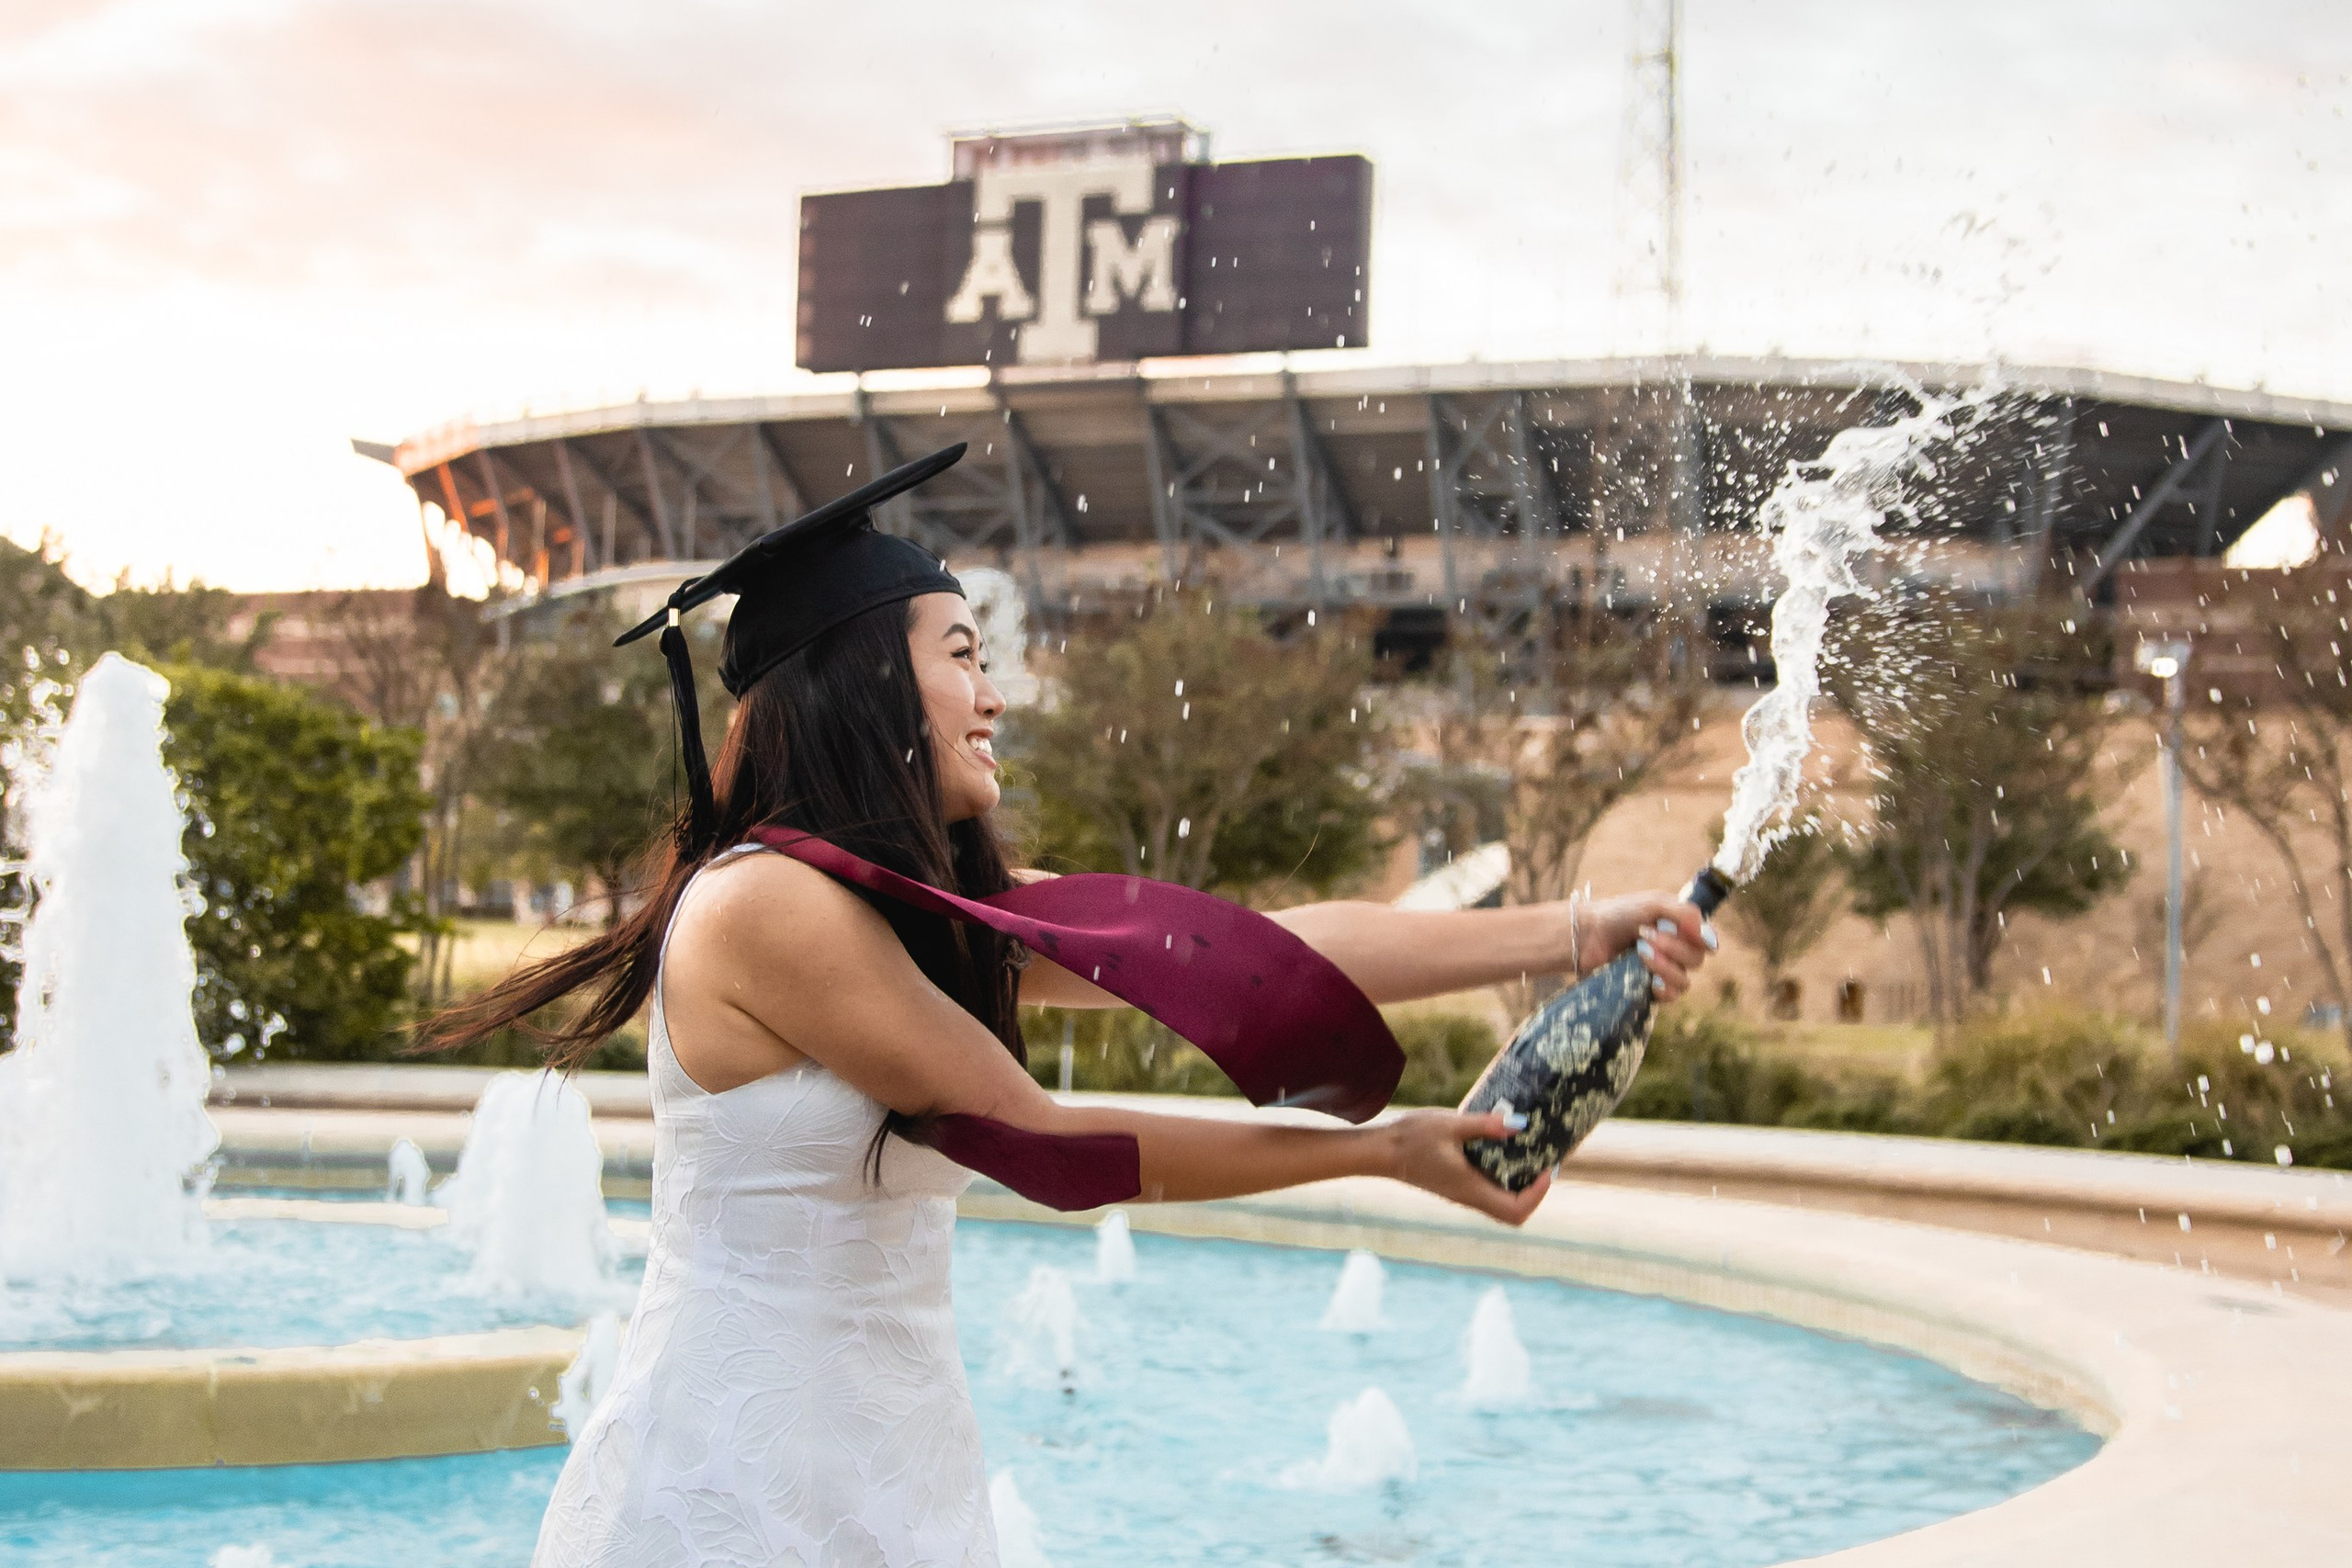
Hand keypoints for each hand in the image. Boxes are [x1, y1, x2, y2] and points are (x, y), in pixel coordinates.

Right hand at [1380, 1109, 1553, 1225]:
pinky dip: (1502, 1177)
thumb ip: (1486, 1125)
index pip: (1515, 1211)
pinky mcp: (1455, 1186)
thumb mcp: (1450, 1124)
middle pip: (1512, 1214)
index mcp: (1470, 1189)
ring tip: (1527, 1153)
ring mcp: (1461, 1194)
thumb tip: (1521, 1124)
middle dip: (1533, 1193)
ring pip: (1501, 1204)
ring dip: (1519, 1185)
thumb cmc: (1410, 1138)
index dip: (1537, 1195)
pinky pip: (1488, 1191)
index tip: (1545, 1169)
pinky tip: (1500, 1150)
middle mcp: (1468, 1197)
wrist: (1379, 1151)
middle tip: (1541, 1163)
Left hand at [1578, 892, 1714, 1001]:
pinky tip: (1651, 979)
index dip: (1704, 940)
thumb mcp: (1654, 903)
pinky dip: (1663, 988)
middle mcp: (1677, 952)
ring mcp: (1664, 973)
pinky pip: (1670, 997)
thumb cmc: (1620, 914)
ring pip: (1684, 981)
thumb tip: (1708, 935)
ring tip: (1639, 951)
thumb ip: (1684, 913)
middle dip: (1673, 948)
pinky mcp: (1649, 989)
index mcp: (1682, 930)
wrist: (1587, 934)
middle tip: (1645, 935)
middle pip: (1696, 960)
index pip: (1708, 941)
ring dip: (1664, 966)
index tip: (1689, 933)